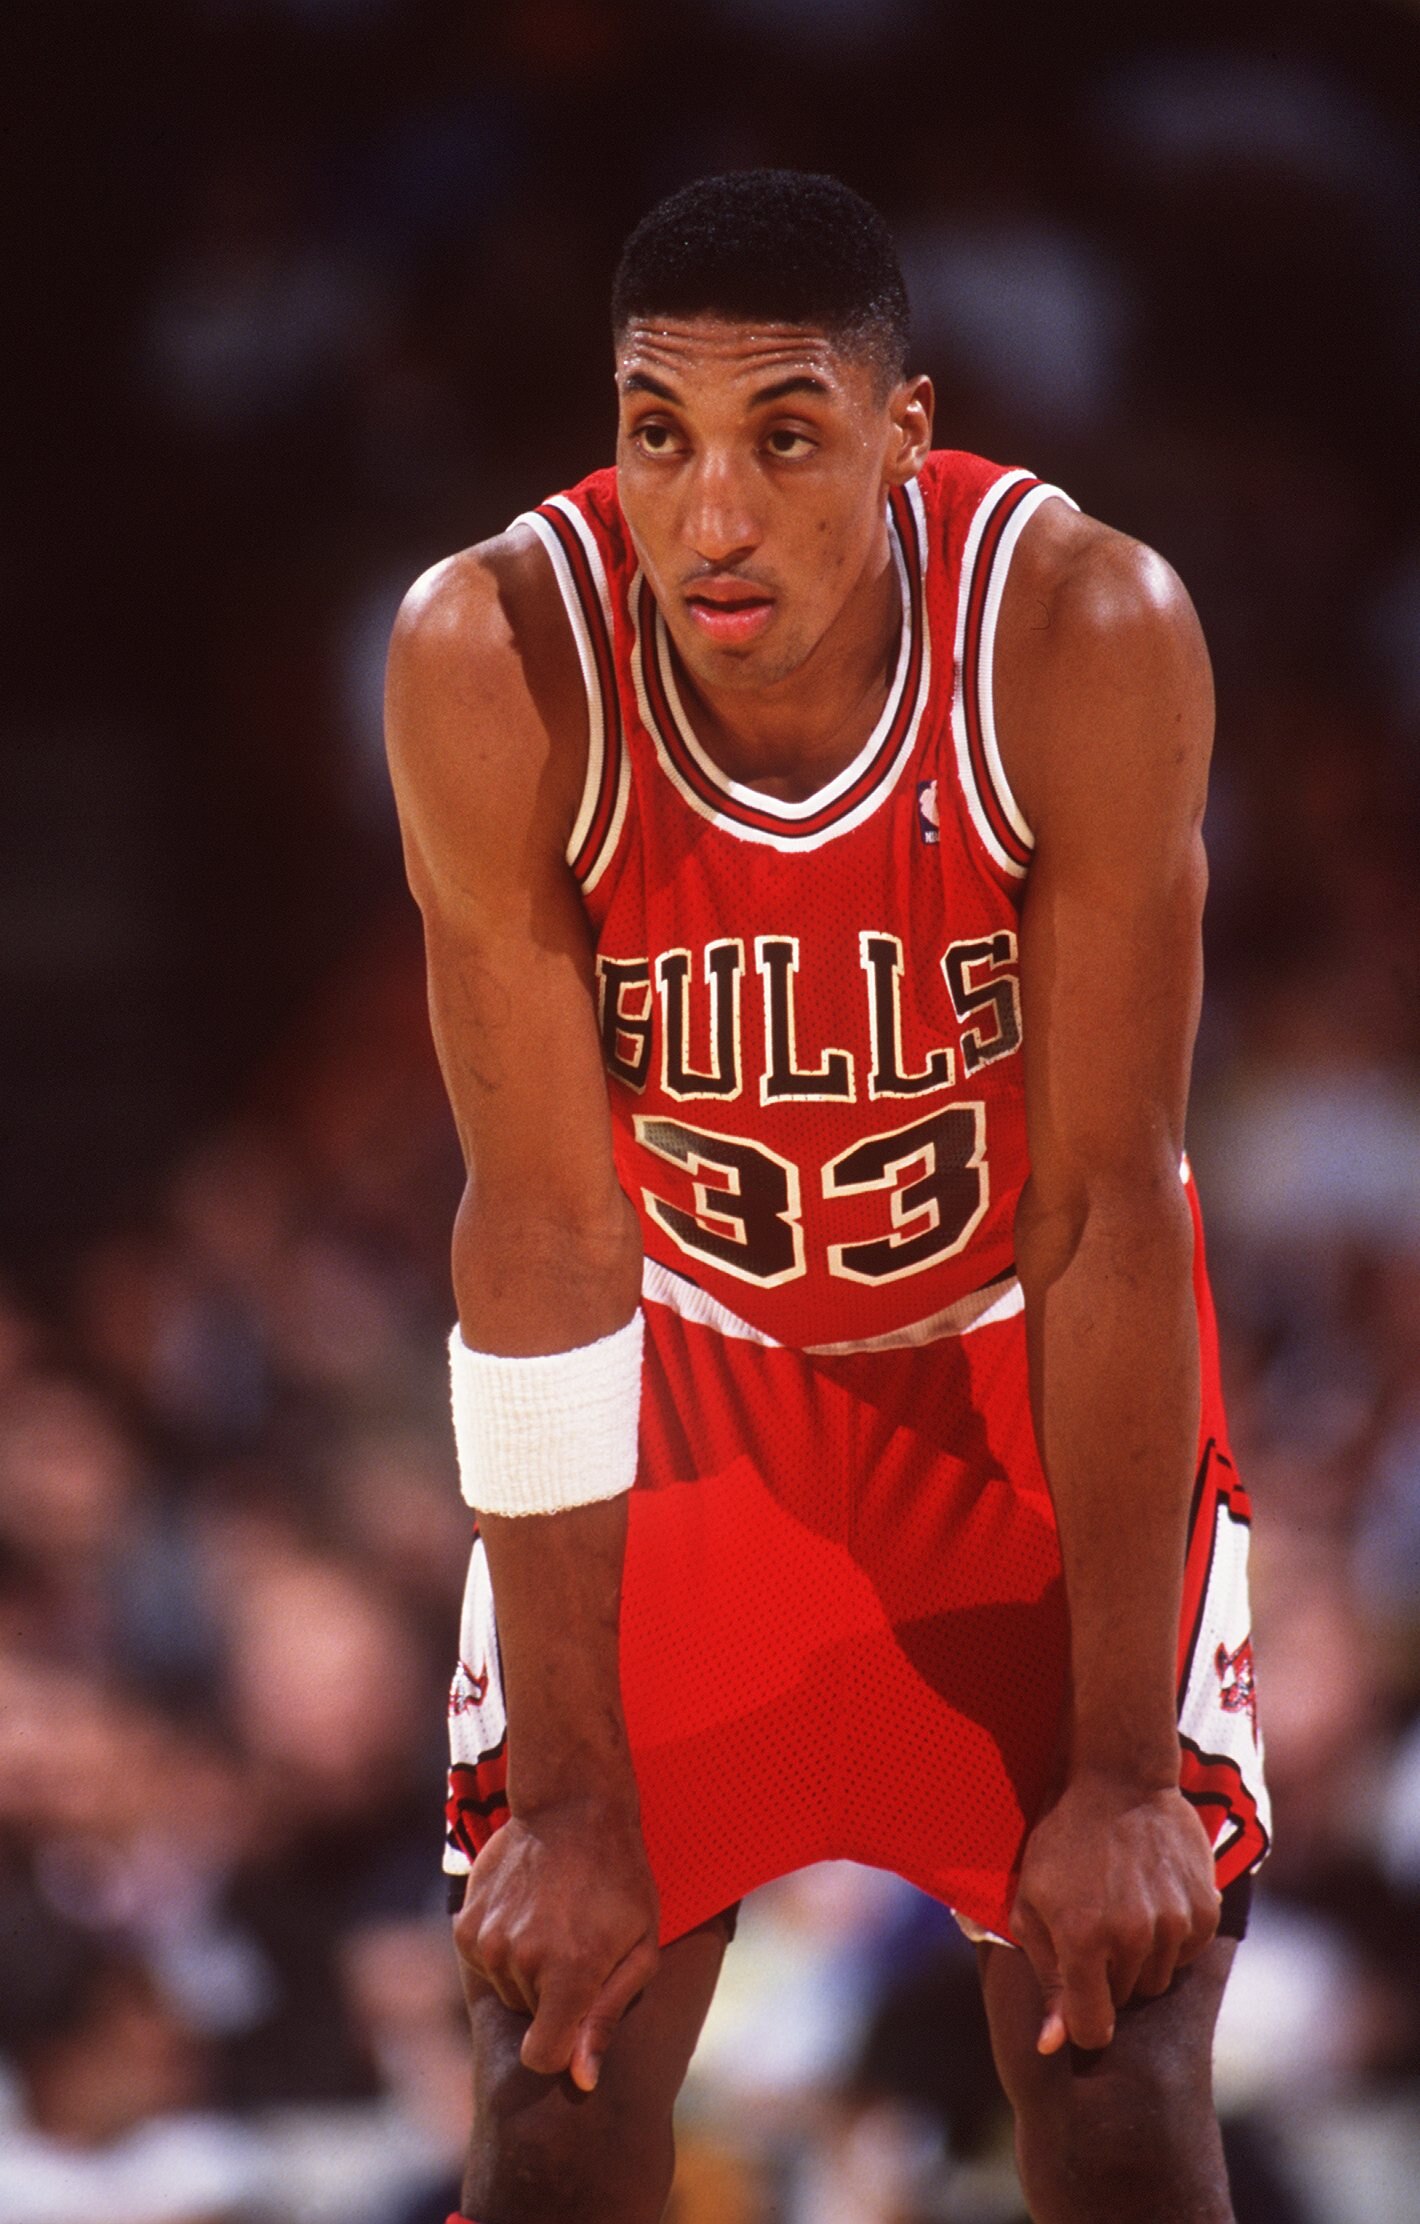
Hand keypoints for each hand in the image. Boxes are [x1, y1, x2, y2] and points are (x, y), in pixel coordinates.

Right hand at [454, 1801, 659, 2090]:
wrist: (573, 1806)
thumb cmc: (620, 1879)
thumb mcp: (641, 1947)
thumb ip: (607, 2017)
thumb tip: (581, 2080)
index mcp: (569, 1975)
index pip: (544, 2056)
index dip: (562, 2046)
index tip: (576, 2017)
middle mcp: (520, 1962)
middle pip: (529, 2016)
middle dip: (552, 1997)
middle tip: (577, 1946)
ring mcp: (487, 1941)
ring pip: (506, 1989)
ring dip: (528, 1970)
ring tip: (555, 1922)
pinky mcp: (465, 1923)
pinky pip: (483, 1961)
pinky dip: (503, 1946)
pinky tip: (528, 1909)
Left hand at [1010, 1773, 1219, 2054]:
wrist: (1118, 1780)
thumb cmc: (1063, 1841)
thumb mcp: (1031, 1904)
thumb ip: (1046, 1976)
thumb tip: (1052, 2044)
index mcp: (1083, 1941)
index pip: (1091, 2028)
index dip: (1081, 2022)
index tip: (1078, 2003)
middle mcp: (1133, 1939)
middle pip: (1125, 2000)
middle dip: (1107, 1979)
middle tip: (1094, 1930)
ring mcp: (1174, 1924)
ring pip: (1158, 1979)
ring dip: (1139, 1959)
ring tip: (1122, 1910)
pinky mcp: (1206, 1909)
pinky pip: (1188, 1953)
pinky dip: (1171, 1940)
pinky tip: (1152, 1901)